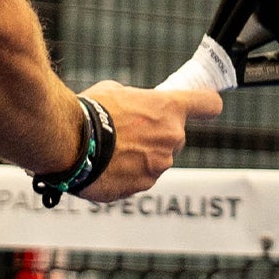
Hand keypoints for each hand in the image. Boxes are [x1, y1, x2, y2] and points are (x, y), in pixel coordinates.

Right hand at [75, 81, 221, 202]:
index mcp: (169, 108)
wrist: (71, 143)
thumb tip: (134, 109)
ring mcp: (159, 165)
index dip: (206, 106)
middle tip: (129, 135)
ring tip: (110, 154)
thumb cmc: (91, 113)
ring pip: (156, 162)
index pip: (207, 104)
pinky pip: (138, 180)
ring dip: (139, 159)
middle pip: (176, 138)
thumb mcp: (115, 92)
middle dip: (157, 138)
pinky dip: (125, 176)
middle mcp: (172, 137)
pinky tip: (105, 168)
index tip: (206, 108)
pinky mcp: (142, 186)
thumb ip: (137, 102)